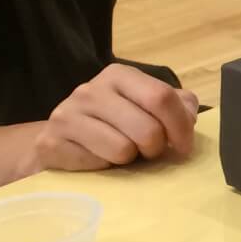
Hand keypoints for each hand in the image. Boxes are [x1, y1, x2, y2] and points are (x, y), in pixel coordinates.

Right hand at [34, 64, 199, 171]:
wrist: (58, 138)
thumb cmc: (111, 122)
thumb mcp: (143, 105)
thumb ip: (174, 104)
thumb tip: (189, 115)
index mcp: (119, 74)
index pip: (162, 97)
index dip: (180, 127)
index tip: (183, 146)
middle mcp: (91, 90)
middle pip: (147, 128)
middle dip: (156, 148)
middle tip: (148, 151)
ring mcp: (68, 114)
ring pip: (123, 150)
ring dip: (129, 159)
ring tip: (121, 153)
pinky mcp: (51, 142)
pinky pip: (97, 164)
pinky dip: (105, 167)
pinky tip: (98, 158)